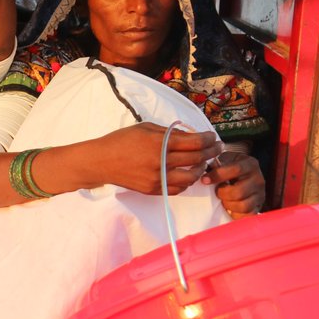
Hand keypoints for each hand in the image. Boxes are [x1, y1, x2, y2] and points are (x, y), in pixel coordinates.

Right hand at [93, 122, 221, 194]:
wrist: (101, 162)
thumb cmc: (121, 141)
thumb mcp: (145, 128)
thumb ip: (169, 132)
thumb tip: (190, 135)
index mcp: (159, 143)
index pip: (195, 142)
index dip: (208, 139)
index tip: (212, 137)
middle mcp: (161, 162)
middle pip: (196, 158)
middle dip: (211, 152)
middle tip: (217, 147)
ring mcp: (158, 178)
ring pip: (191, 176)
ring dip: (201, 168)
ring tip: (202, 162)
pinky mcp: (154, 189)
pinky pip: (179, 188)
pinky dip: (187, 181)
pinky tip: (187, 173)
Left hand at [206, 151, 264, 217]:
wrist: (244, 177)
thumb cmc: (230, 169)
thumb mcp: (225, 160)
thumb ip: (216, 165)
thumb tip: (204, 173)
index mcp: (250, 164)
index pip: (236, 170)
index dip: (218, 175)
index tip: (205, 180)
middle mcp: (258, 179)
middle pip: (239, 192)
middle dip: (222, 193)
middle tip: (217, 192)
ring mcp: (259, 195)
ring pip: (243, 206)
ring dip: (228, 205)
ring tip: (223, 200)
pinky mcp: (258, 207)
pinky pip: (247, 216)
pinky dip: (236, 214)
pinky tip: (230, 209)